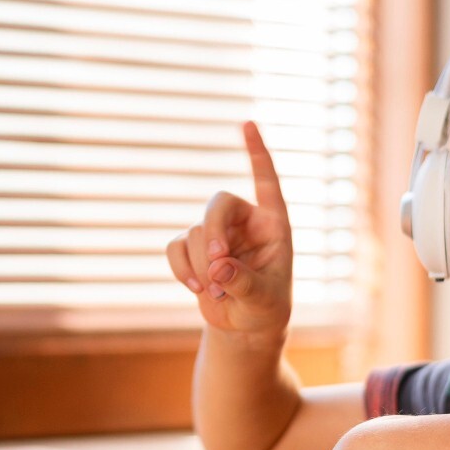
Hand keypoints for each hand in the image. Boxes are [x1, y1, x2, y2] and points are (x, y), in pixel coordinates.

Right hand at [166, 122, 292, 334]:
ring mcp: (217, 233)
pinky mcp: (194, 248)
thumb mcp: (264, 299)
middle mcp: (245, 221)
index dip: (257, 153)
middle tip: (218, 264)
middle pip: (218, 203)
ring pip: (196, 232)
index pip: (265, 181)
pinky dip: (182, 268)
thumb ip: (245, 282)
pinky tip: (197, 289)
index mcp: (273, 223)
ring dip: (202, 265)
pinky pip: (176, 247)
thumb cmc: (267, 307)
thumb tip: (218, 268)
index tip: (247, 123)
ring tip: (217, 294)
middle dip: (213, 232)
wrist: (246, 326)